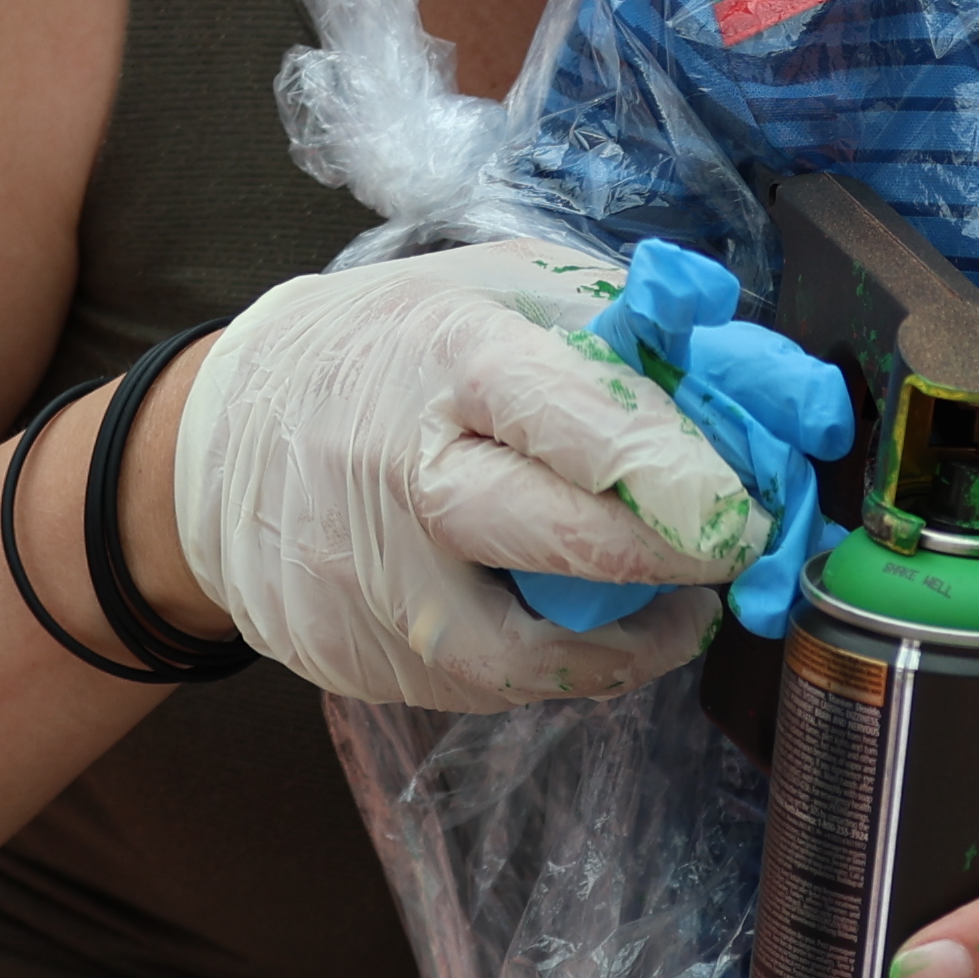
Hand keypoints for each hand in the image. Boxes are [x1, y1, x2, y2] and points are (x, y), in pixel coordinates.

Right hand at [166, 240, 762, 707]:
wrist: (221, 437)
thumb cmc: (391, 350)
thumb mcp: (497, 288)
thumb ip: (621, 327)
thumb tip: (757, 386)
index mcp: (450, 355)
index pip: (590, 423)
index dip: (689, 475)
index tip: (752, 500)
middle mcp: (400, 470)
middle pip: (570, 543)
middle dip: (680, 559)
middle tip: (735, 554)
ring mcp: (367, 576)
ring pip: (530, 654)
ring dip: (629, 646)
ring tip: (673, 613)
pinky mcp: (347, 654)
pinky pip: (479, 689)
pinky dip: (547, 667)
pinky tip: (569, 627)